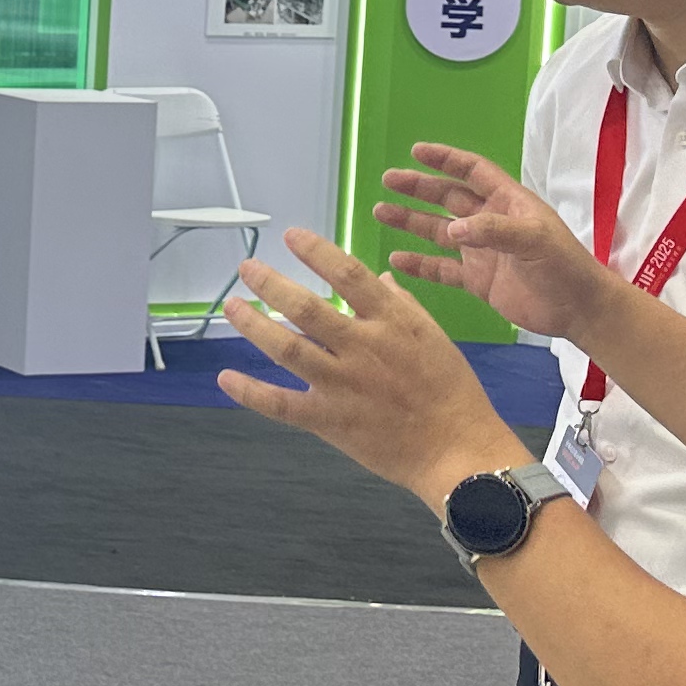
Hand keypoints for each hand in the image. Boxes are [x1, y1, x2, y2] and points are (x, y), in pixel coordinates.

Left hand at [214, 228, 533, 509]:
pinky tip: (226, 377)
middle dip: (271, 284)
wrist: (458, 450)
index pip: (348, 273)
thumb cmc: (452, 390)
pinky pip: (282, 405)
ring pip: (288, 349)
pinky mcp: (330, 421)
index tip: (290, 235)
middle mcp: (364, 347)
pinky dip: (250, 392)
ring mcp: (344, 384)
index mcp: (392, 321)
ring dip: (254, 326)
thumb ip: (403, 304)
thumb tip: (379, 278)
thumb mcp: (435, 336)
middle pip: (307, 308)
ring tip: (232, 307)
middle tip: (247, 269)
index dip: (316, 251)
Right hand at [372, 146, 623, 345]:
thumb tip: (453, 229)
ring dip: (410, 221)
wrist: (577, 309)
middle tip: (388, 181)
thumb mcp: (535, 239)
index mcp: (508, 203)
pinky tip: (397, 259)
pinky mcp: (478, 280)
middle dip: (418, 188)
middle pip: (447, 198)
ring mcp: (482, 252)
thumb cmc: (564, 266)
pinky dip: (420, 264)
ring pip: (438, 231)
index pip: (473, 172)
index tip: (417, 151)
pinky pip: (442, 269)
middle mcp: (491, 222)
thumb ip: (494, 231)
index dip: (446, 159)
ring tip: (381, 212)